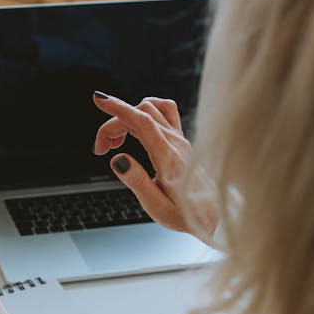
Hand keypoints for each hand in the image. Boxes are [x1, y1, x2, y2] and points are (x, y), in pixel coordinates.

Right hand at [92, 92, 215, 235]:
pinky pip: (164, 111)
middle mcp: (176, 143)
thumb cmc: (186, 214)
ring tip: (116, 141)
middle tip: (100, 150)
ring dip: (127, 118)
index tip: (99, 99)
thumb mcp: (157, 207)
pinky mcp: (181, 140)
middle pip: (140, 114)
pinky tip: (136, 127)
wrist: (214, 214)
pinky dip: (145, 112)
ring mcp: (180, 139)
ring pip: (150, 110)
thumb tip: (117, 159)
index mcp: (168, 158)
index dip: (119, 108)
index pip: (142, 122)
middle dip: (113, 125)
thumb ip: (137, 181)